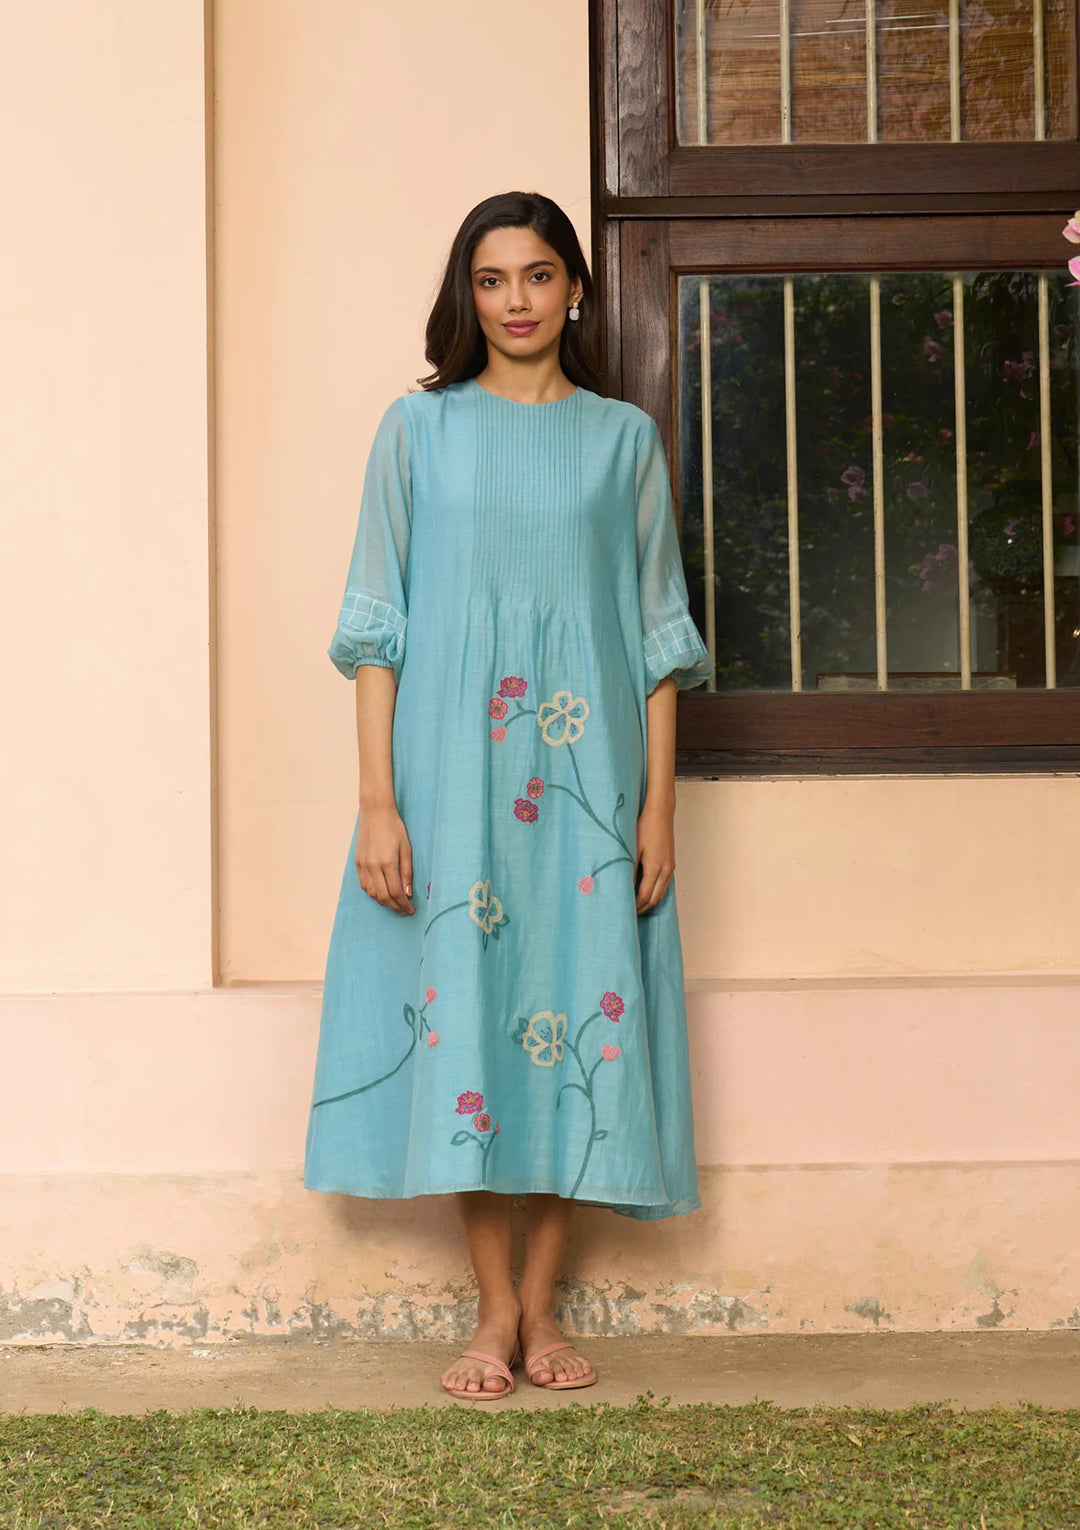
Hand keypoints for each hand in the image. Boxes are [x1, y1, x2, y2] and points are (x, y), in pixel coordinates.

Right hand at [355, 801, 414, 914]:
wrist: (375, 813)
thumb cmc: (395, 828)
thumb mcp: (407, 849)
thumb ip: (407, 872)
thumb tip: (408, 893)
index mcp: (387, 862)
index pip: (395, 892)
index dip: (404, 904)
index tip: (411, 910)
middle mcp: (373, 866)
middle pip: (383, 896)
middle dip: (395, 907)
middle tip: (404, 911)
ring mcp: (363, 865)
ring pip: (372, 893)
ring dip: (384, 903)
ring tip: (395, 905)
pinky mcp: (358, 863)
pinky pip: (364, 885)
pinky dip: (373, 894)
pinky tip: (381, 895)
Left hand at [634, 796, 674, 913]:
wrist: (660, 812)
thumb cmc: (645, 827)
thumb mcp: (633, 849)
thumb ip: (629, 871)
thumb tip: (624, 888)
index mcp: (656, 868)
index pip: (644, 896)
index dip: (635, 906)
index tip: (625, 911)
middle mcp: (666, 871)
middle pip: (655, 898)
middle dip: (643, 908)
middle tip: (630, 914)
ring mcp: (670, 867)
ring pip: (661, 893)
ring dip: (650, 902)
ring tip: (637, 906)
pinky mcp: (671, 863)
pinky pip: (665, 884)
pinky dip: (656, 892)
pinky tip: (647, 892)